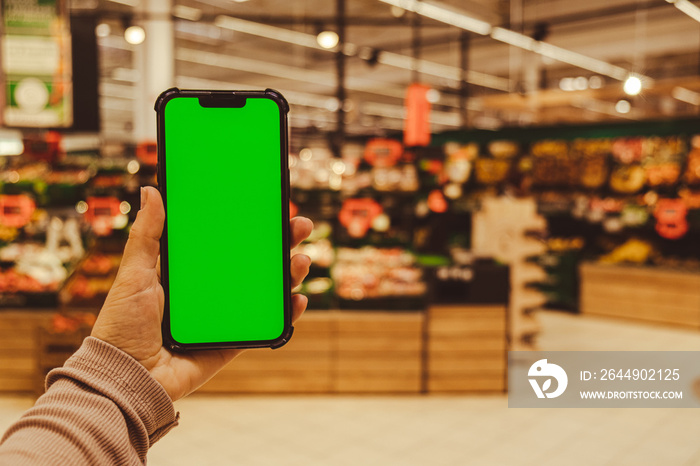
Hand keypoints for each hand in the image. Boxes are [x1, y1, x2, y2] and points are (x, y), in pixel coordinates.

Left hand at [91, 186, 312, 400]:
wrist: (126, 377)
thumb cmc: (121, 326)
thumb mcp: (133, 274)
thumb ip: (147, 235)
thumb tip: (151, 191)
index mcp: (189, 274)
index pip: (226, 243)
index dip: (249, 226)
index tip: (269, 207)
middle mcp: (210, 294)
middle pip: (253, 264)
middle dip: (280, 245)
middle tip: (299, 226)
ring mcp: (223, 319)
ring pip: (265, 293)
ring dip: (288, 276)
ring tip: (301, 260)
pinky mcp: (231, 344)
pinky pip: (265, 328)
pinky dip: (286, 315)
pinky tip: (298, 300)